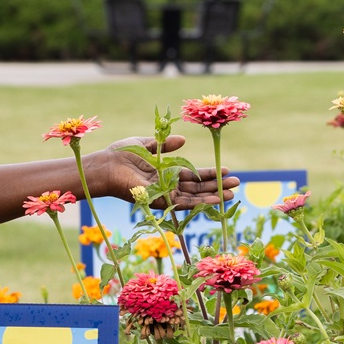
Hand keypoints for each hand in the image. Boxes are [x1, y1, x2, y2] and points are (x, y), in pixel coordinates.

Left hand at [92, 135, 239, 209]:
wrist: (106, 165)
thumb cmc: (121, 154)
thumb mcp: (147, 145)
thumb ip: (165, 145)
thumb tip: (183, 140)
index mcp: (165, 173)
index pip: (192, 176)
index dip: (209, 174)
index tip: (226, 170)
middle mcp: (167, 186)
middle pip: (197, 188)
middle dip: (217, 186)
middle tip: (237, 185)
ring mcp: (164, 195)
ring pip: (193, 198)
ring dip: (213, 196)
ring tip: (232, 193)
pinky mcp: (159, 201)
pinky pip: (182, 203)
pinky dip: (199, 202)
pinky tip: (214, 200)